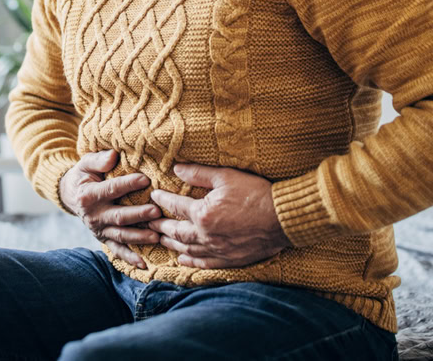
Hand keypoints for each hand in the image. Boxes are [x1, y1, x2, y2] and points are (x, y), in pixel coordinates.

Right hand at [59, 149, 160, 268]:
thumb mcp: (85, 163)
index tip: (145, 179)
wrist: (70, 195)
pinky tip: (144, 264)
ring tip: (157, 236)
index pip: (111, 189)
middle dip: (138, 215)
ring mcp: (99, 230)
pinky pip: (117, 250)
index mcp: (88, 195)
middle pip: (119, 216)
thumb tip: (113, 155)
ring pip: (121, 235)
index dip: (127, 184)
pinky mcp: (104, 239)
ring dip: (139, 237)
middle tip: (157, 211)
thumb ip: (98, 159)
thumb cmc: (84, 175)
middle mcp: (93, 215)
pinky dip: (130, 258)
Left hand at [148, 162, 291, 267]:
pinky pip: (205, 263)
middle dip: (161, 225)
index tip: (154, 195)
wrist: (282, 218)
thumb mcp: (226, 177)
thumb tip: (177, 169)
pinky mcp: (229, 259)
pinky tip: (183, 259)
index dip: (163, 199)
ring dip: (171, 244)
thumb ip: (199, 174)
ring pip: (187, 249)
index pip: (175, 206)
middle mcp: (206, 235)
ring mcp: (217, 249)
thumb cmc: (256, 194)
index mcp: (202, 214)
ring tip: (161, 239)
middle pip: (176, 231)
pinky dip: (191, 261)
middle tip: (150, 221)